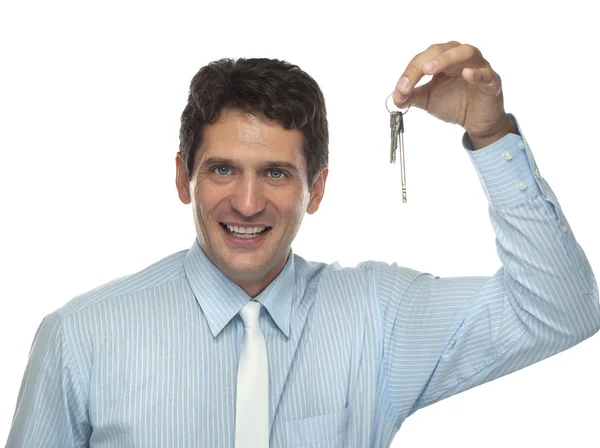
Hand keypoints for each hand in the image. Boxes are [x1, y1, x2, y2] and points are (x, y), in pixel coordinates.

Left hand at [393, 41, 513, 142]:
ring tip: (431, 69)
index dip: (410, 72)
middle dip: (424, 62)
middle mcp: (461, 58)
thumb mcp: (428, 100)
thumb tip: (395, 97)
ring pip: (466, 53)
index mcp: (444, 60)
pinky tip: (466, 74)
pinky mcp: (491, 82)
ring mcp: (478, 67)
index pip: (424, 58)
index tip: (401, 89)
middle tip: (414, 76)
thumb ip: (411, 96)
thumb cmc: (455, 104)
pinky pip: (485, 74)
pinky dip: (476, 73)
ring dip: (447, 59)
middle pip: (442, 49)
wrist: (476, 122)